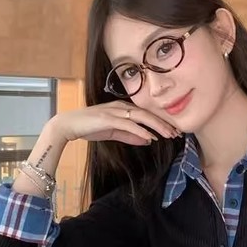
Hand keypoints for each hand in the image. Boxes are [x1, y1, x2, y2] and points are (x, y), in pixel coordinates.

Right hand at [50, 101, 180, 146]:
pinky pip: (128, 124)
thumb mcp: (113, 132)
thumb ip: (130, 135)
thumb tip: (148, 139)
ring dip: (156, 126)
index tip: (174, 130)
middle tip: (177, 132)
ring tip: (168, 134)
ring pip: (141, 117)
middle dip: (164, 123)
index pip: (147, 113)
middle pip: (148, 113)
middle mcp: (121, 107)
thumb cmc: (90, 127)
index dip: (161, 121)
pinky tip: (150, 136)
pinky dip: (140, 130)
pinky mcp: (108, 118)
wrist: (69, 125)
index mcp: (123, 108)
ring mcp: (115, 111)